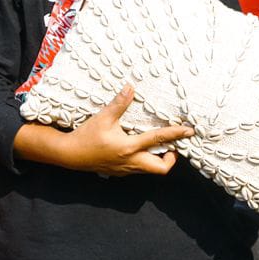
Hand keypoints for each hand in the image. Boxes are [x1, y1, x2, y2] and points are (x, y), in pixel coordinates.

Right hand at [52, 85, 193, 176]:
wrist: (69, 155)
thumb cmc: (86, 136)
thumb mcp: (103, 118)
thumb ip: (119, 103)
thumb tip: (130, 87)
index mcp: (129, 148)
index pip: (158, 139)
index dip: (176, 134)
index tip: (189, 131)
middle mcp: (131, 162)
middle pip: (160, 169)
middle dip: (171, 159)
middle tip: (171, 146)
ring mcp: (125, 170)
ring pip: (149, 169)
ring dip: (157, 159)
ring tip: (157, 144)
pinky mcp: (119, 172)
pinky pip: (138, 169)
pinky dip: (145, 160)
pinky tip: (139, 149)